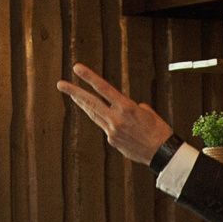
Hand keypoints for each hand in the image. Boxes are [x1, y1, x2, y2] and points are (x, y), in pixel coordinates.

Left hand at [56, 63, 175, 165]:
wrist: (162, 153)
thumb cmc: (158, 130)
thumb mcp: (147, 112)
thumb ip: (130, 107)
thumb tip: (120, 109)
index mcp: (126, 107)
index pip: (103, 88)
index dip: (89, 77)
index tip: (77, 68)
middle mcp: (116, 119)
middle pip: (90, 102)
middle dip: (74, 92)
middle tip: (60, 84)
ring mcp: (112, 131)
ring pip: (94, 115)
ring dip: (84, 104)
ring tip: (73, 97)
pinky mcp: (112, 141)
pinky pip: (107, 127)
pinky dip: (109, 122)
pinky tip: (117, 123)